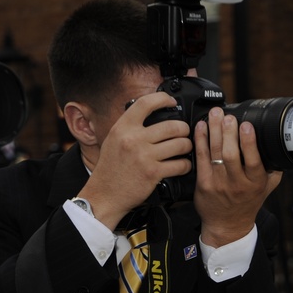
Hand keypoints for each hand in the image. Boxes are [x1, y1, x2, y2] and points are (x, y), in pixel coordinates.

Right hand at [79, 92, 192, 227]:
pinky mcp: (154, 173)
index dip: (162, 99)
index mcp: (123, 127)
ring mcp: (144, 156)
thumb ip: (131, 127)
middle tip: (184, 133)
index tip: (171, 101)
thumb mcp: (114, 139)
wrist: (104, 194)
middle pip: (172, 125)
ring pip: (180, 144)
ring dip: (188, 146)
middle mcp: (134, 139)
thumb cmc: (111, 168)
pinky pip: (180, 165)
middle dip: (184, 129)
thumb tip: (151, 115)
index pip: (145, 103)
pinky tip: (182, 165)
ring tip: (185, 149)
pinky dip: (185, 165)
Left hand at [193, 106, 281, 246]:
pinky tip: (202, 127)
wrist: (228, 226)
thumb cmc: (247, 204)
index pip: (253, 161)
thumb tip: (279, 147)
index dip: (249, 142)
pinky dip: (201, 140)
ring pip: (215, 152)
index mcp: (255, 183)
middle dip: (229, 132)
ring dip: (215, 130)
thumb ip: (273, 169)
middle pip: (231, 154)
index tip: (247, 125)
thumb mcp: (267, 189)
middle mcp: (237, 184)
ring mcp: (218, 183)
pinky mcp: (204, 183)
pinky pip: (201, 157)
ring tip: (215, 114)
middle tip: (228, 116)